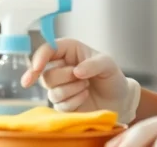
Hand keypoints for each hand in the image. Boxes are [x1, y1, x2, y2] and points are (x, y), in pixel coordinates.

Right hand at [21, 38, 140, 123]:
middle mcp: (60, 68)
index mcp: (69, 51)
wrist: (119, 100)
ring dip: (72, 90)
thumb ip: (94, 64)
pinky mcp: (61, 104)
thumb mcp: (108, 64)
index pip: (47, 50)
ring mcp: (59, 87)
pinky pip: (59, 106)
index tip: (37, 68)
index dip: (39, 58)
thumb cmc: (111, 77)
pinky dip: (74, 102)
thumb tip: (76, 71)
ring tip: (87, 86)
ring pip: (52, 92)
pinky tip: (85, 96)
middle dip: (66, 78)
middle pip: (46, 75)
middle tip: (83, 78)